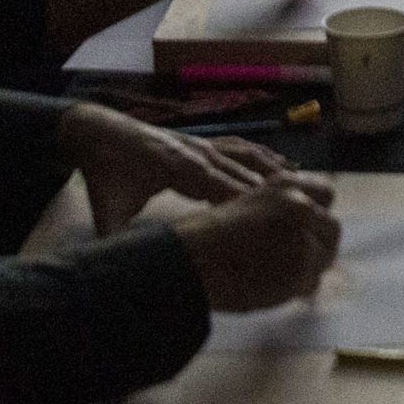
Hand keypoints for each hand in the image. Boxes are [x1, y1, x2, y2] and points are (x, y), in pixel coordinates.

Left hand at [58, 101, 290, 230]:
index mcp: (176, 169)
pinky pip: (241, 148)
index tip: (277, 220)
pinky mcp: (203, 142)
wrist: (97, 132)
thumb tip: (127, 271)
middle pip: (242, 174)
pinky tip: (286, 167)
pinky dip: (265, 156)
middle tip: (305, 214)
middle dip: (274, 194)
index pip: (220, 187)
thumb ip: (117, 240)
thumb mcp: (106, 210)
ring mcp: (203, 145)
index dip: (248, 202)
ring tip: (307, 192)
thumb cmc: (104, 174)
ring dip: (277, 172)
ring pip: (248, 157)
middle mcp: (197, 153)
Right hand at [174, 177, 342, 311]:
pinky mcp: (301, 266)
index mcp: (285, 185)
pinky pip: (311, 283)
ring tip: (274, 277)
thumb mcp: (250, 208)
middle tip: (294, 263)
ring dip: (307, 270)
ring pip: (325, 258)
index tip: (306, 233)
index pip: (326, 194)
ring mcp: (303, 236)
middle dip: (318, 247)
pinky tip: (269, 289)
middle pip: (332, 228)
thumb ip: (282, 214)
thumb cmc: (210, 240)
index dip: (317, 217)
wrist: (191, 260)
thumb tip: (310, 234)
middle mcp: (300, 204)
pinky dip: (295, 290)